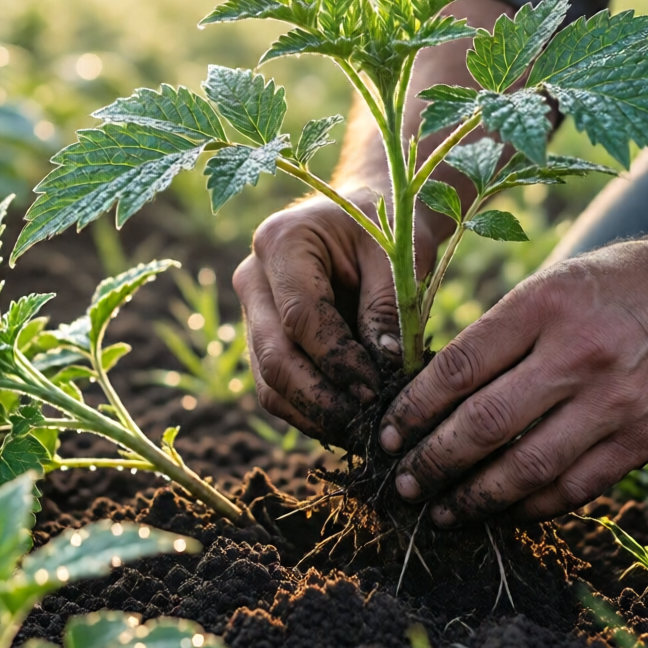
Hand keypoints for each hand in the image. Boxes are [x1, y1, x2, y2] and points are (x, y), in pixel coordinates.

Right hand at [233, 193, 440, 438]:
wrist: (365, 214)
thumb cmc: (385, 229)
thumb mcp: (396, 257)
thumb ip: (388, 309)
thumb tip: (385, 372)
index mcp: (281, 242)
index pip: (301, 317)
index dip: (339, 361)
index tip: (378, 390)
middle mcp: (252, 278)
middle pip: (275, 356)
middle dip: (323, 400)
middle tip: (370, 426)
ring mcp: (251, 311)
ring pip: (269, 382)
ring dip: (315, 416)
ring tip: (363, 433)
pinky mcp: (261, 339)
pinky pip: (276, 388)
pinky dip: (311, 413)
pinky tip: (350, 425)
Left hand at [378, 239, 647, 523]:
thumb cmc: (612, 287)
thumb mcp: (550, 285)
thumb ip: (499, 337)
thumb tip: (434, 396)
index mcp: (542, 305)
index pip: (459, 367)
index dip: (414, 409)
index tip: (388, 435)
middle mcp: (577, 353)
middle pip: (485, 424)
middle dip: (433, 463)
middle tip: (403, 485)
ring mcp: (615, 401)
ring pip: (527, 468)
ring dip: (475, 498)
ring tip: (443, 511)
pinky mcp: (645, 438)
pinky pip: (575, 487)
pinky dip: (532, 506)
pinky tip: (504, 512)